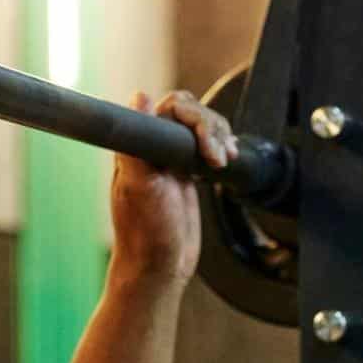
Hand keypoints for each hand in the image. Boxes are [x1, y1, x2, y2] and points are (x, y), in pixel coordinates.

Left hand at [109, 89, 235, 283]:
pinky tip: (226, 160)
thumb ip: (137, 144)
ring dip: (219, 137)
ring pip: (202, 126)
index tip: (205, 148)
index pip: (170, 107)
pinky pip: (207, 145)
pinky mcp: (186, 173)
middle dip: (211, 128)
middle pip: (190, 110)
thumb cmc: (145, 232)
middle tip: (218, 159)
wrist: (160, 266)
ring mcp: (171, 159)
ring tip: (223, 162)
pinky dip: (222, 147)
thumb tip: (138, 96)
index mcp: (137, 146)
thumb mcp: (138, 186)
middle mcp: (152, 148)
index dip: (194, 118)